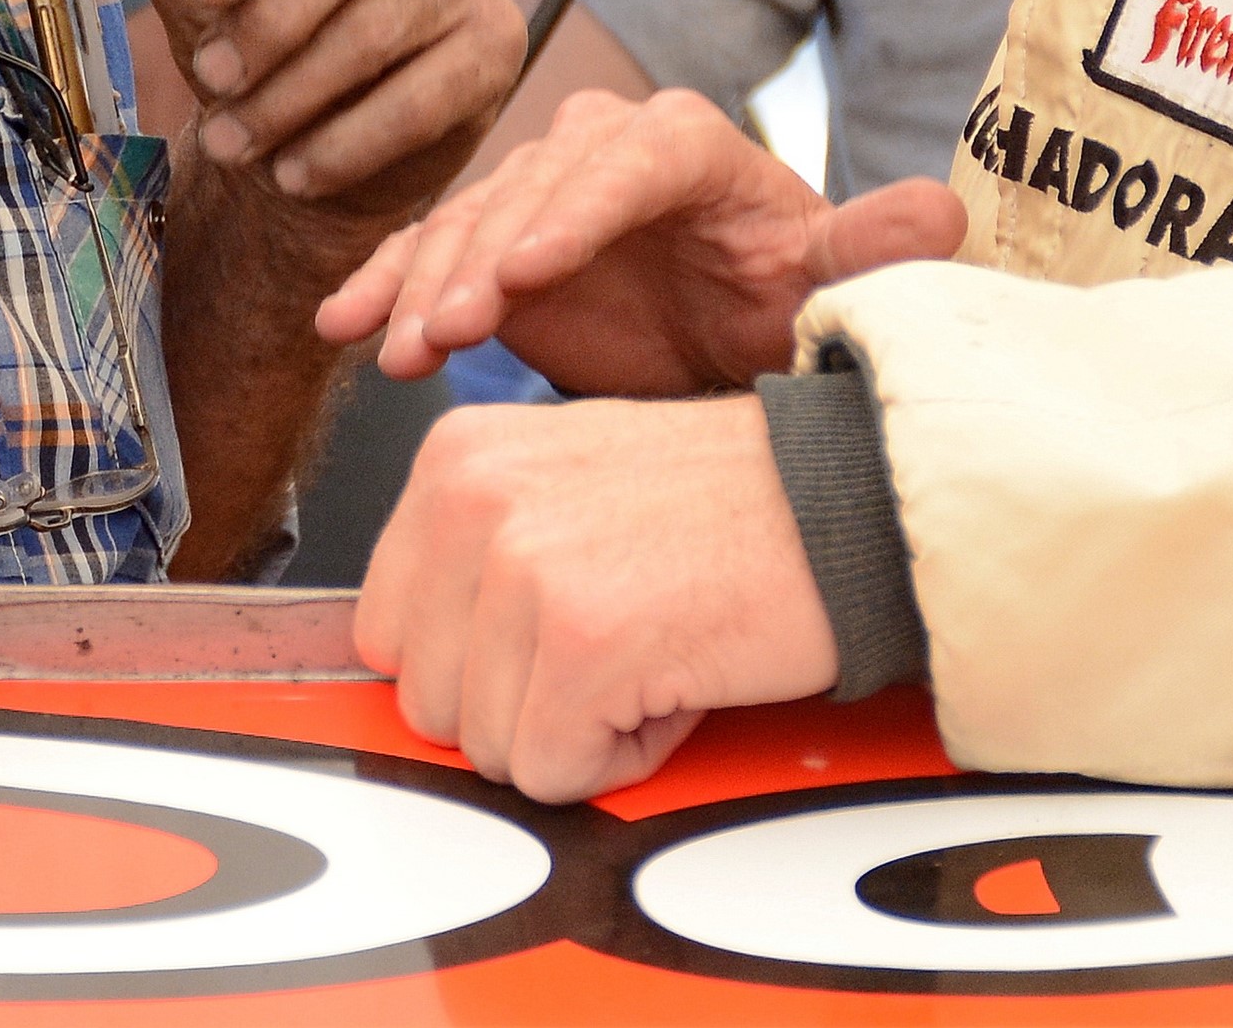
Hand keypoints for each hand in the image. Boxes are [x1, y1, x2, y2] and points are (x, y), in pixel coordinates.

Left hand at [115, 0, 521, 224]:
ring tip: (233, 142)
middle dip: (269, 20)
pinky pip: (424, 98)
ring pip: (380, 28)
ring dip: (292, 96)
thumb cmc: (247, 17)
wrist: (314, 131)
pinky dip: (346, 144)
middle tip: (209, 79)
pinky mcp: (497, 44)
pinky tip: (294, 171)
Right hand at [315, 86, 964, 394]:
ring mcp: (536, 190)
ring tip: (396, 348)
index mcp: (685, 142)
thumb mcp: (826, 279)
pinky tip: (343, 327)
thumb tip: (942, 214)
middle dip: (483, 257)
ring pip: (467, 224)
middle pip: (532, 188)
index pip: (628, 161)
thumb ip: (870, 248)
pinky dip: (382, 287)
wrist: (725, 331)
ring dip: (424, 284)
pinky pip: (426, 255)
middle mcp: (603, 148)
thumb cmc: (778, 295)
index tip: (531, 268)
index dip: (575, 211)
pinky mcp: (488, 240)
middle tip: (450, 325)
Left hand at [358, 392, 838, 799]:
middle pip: (425, 701)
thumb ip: (472, 557)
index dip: (476, 661)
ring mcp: (523, 570)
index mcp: (455, 456)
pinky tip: (673, 681)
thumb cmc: (729, 502)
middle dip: (520, 702)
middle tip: (616, 637)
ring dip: (575, 729)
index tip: (555, 626)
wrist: (849, 498)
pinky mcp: (583, 644)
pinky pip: (553, 775)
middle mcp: (472, 499)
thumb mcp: (563, 486)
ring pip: (485, 747)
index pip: (383, 630)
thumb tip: (402, 662)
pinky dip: (623, 759)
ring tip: (648, 648)